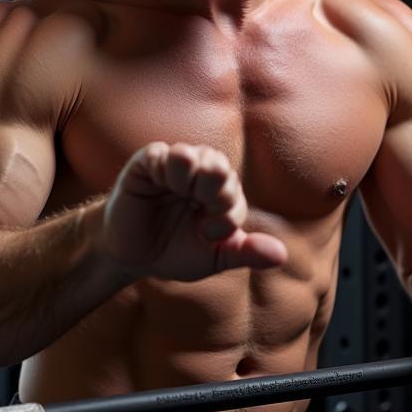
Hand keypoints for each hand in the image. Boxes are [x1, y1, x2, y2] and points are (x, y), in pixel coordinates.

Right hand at [102, 142, 287, 281]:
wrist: (130, 255)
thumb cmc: (174, 252)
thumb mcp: (212, 257)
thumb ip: (244, 253)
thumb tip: (281, 256)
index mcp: (221, 195)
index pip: (235, 193)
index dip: (227, 215)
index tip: (208, 233)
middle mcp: (202, 175)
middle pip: (220, 167)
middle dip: (216, 192)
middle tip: (199, 207)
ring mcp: (175, 167)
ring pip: (196, 154)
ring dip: (193, 178)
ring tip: (181, 194)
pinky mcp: (148, 163)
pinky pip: (162, 154)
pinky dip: (166, 170)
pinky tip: (161, 185)